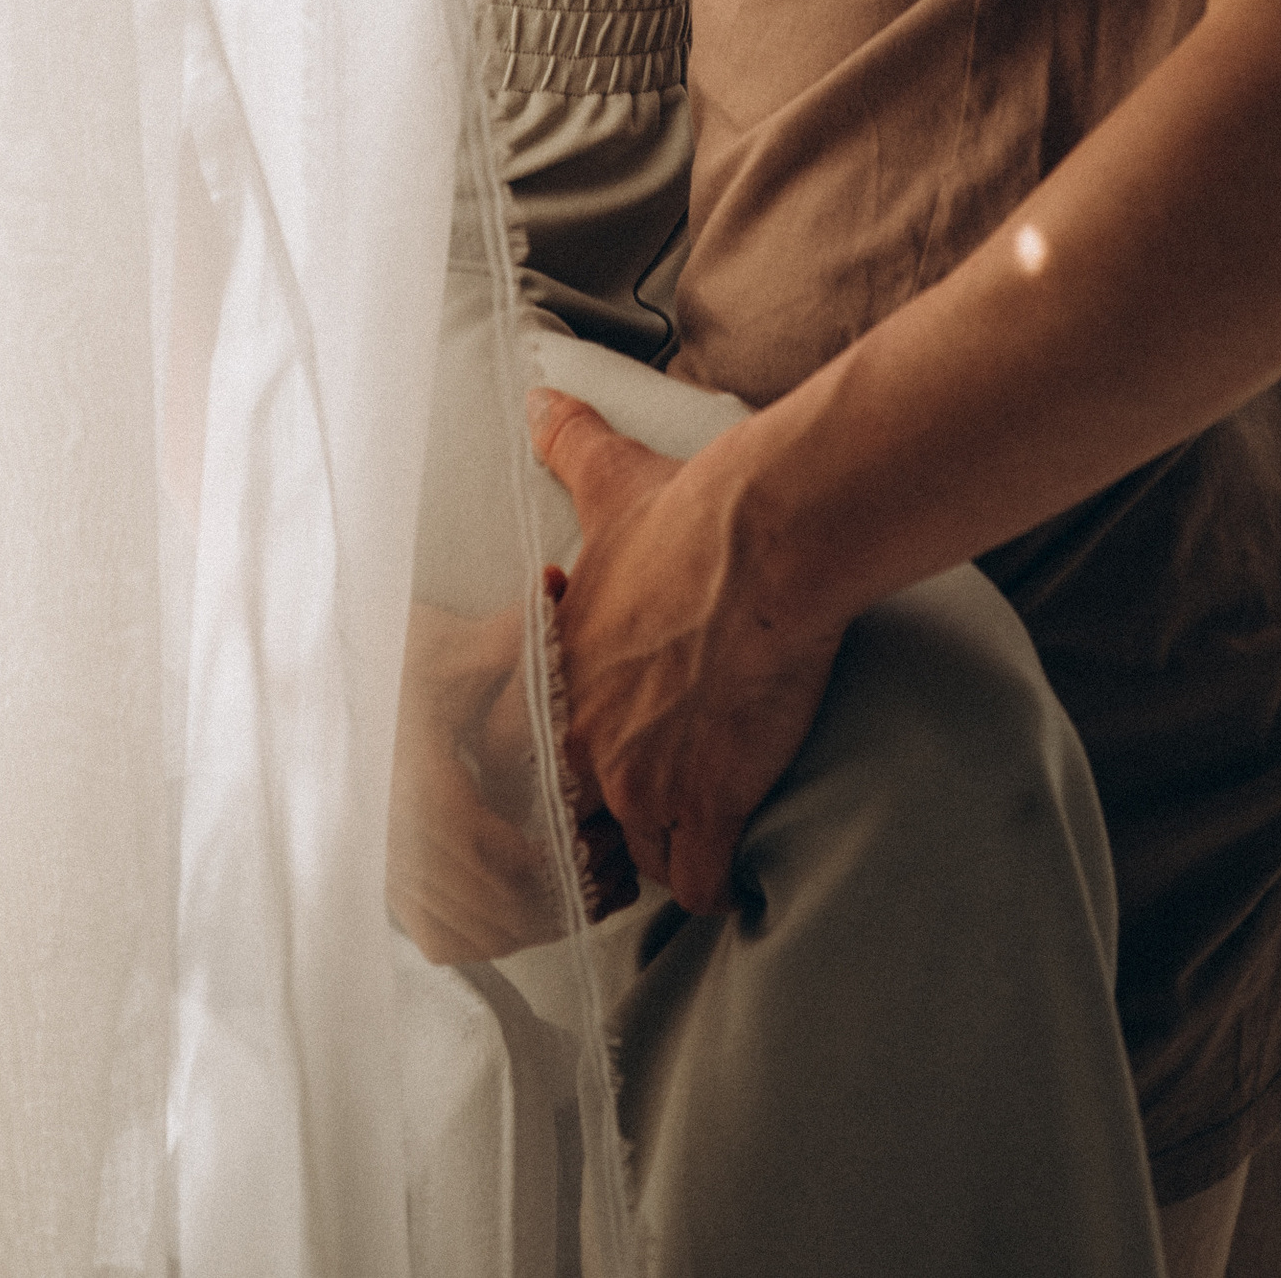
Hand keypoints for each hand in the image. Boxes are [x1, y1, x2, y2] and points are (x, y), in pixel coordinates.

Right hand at [388, 599, 635, 963]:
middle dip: (558, 901)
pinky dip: (485, 938)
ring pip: (468, 935)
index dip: (554, 869)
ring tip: (577, 888)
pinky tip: (518, 907)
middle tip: (604, 870)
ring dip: (530, 925)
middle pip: (491, 910)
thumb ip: (506, 633)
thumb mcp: (446, 645)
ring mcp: (384, 867)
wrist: (317, 685)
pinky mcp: (380, 881)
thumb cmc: (386, 661)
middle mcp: (395, 841)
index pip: (495, 858)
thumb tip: (555, 586)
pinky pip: (438, 938)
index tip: (596, 850)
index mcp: (417, 788)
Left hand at [529, 390, 845, 919]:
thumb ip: (567, 446)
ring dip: (659, 850)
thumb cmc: (691, 510)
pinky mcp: (707, 805)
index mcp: (554, 680)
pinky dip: (715, 879)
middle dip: (598, 825)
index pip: (513, 760)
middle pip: (566, 825)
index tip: (586, 759)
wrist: (767, 539)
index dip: (551, 764)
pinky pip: (697, 884)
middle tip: (637, 805)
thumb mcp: (609, 478)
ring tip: (687, 829)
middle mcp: (584, 742)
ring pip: (632, 861)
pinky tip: (731, 854)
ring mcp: (643, 783)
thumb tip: (542, 397)